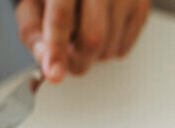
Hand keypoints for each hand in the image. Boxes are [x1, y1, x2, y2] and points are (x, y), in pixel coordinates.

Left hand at [16, 0, 150, 82]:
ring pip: (109, 49)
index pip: (62, 17)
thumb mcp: (33, 5)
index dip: (57, 48)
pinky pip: (123, 49)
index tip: (54, 74)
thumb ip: (33, 33)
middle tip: (67, 60)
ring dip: (91, 56)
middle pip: (93, 38)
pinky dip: (107, 50)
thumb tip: (47, 62)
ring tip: (82, 34)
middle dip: (77, 60)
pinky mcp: (141, 7)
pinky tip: (100, 31)